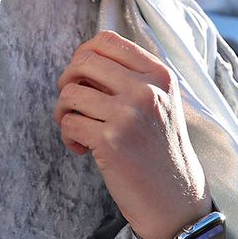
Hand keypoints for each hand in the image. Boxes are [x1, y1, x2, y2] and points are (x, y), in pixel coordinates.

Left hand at [55, 31, 210, 238]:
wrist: (174, 198)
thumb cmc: (159, 148)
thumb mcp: (159, 101)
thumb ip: (129, 77)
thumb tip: (82, 60)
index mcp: (159, 74)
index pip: (108, 40)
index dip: (84, 54)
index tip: (82, 77)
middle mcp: (146, 89)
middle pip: (84, 60)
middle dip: (67, 79)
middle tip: (71, 102)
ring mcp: (129, 114)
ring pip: (70, 92)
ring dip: (63, 111)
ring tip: (75, 128)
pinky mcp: (111, 141)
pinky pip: (68, 124)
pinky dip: (67, 136)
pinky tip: (81, 149)